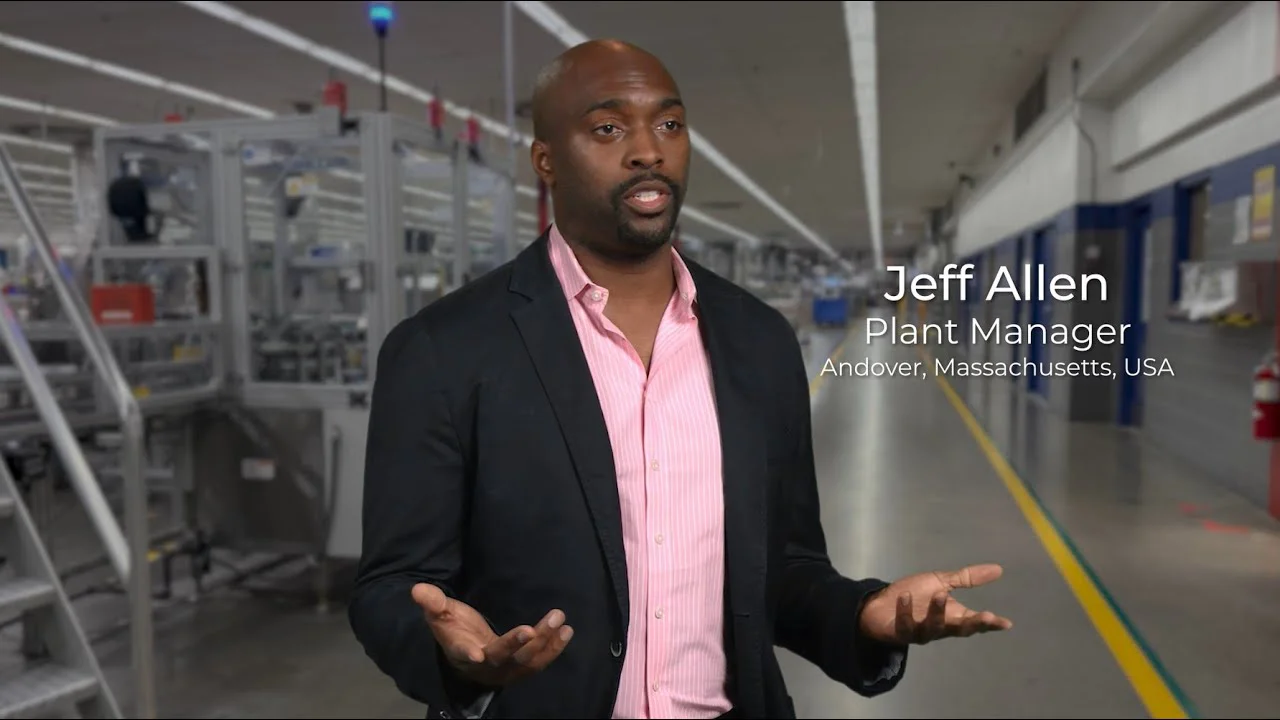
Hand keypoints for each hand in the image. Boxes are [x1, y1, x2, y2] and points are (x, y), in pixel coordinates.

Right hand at [412, 583, 573, 687]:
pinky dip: (554, 648)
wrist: (469, 654)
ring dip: (544, 643)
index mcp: (461, 651)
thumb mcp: (441, 614)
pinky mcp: (522, 669)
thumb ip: (433, 603)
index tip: (475, 654)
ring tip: (559, 620)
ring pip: (526, 661)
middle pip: (503, 658)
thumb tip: (417, 589)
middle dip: (517, 644)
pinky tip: (567, 631)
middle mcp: (485, 666)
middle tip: (534, 628)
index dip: (468, 654)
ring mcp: (506, 670)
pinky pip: (540, 662)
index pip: (463, 654)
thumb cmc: (454, 629)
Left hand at [858, 564, 1012, 645]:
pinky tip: (904, 597)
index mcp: (953, 616)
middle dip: (973, 624)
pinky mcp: (901, 633)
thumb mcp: (941, 582)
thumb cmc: (915, 594)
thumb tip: (999, 569)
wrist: (881, 603)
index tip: (1006, 623)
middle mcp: (940, 627)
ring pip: (933, 628)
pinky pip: (905, 625)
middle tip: (986, 615)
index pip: (975, 622)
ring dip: (937, 612)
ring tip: (940, 595)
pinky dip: (905, 612)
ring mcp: (921, 632)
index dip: (990, 624)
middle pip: (960, 630)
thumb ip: (967, 578)